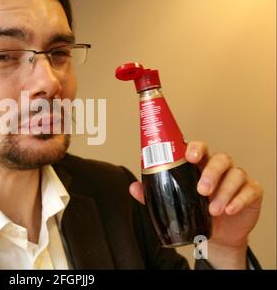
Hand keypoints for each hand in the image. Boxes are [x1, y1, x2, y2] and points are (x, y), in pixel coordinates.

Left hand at [129, 141, 262, 268]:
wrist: (217, 237)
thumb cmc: (194, 212)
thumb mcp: (173, 203)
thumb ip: (153, 194)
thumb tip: (134, 187)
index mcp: (199, 166)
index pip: (200, 148)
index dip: (196, 148)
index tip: (190, 156)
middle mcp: (219, 168)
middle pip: (220, 158)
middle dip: (211, 173)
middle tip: (201, 190)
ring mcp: (236, 179)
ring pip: (235, 174)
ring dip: (224, 192)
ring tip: (213, 209)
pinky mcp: (251, 192)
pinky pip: (250, 190)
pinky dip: (239, 200)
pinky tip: (229, 210)